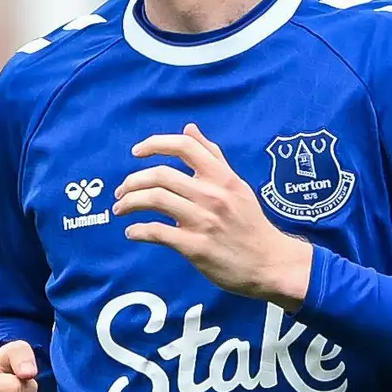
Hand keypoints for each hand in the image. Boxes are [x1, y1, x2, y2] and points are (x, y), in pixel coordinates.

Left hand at [117, 125, 313, 303]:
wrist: (270, 263)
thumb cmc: (250, 224)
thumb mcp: (236, 185)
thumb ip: (212, 157)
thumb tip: (189, 129)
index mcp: (222, 177)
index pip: (184, 147)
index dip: (154, 144)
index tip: (137, 152)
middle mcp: (212, 195)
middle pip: (160, 175)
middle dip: (132, 181)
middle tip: (122, 191)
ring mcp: (203, 221)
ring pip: (155, 200)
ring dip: (129, 203)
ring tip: (121, 209)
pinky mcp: (196, 247)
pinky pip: (157, 232)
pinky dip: (138, 230)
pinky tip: (133, 232)